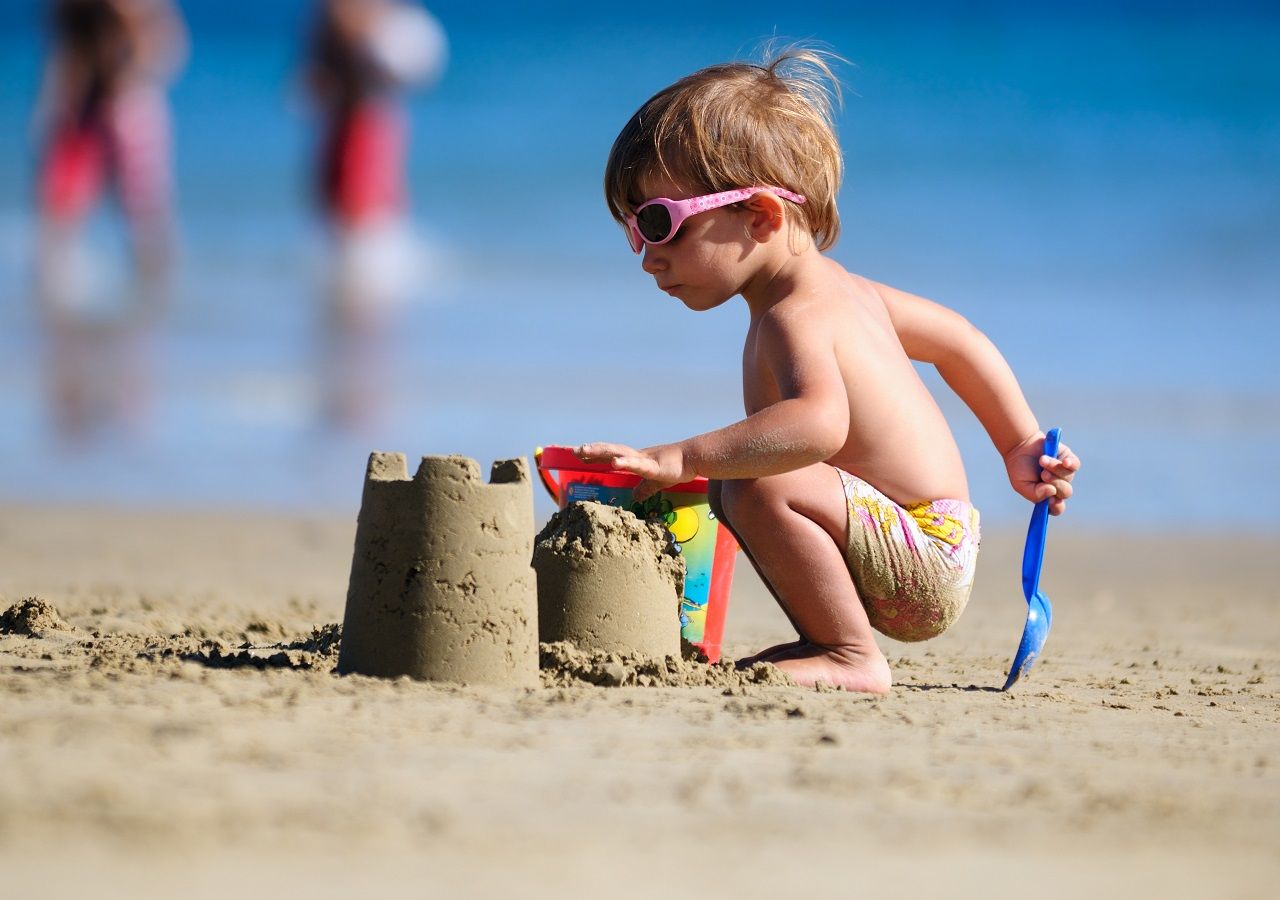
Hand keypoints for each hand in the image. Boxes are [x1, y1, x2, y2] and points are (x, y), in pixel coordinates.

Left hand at [576, 442, 691, 501]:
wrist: (693, 459)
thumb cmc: (675, 467)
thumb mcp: (656, 481)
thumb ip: (644, 488)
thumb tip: (636, 497)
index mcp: (635, 459)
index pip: (610, 455)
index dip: (595, 454)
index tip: (577, 454)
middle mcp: (636, 455)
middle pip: (609, 450)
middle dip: (592, 450)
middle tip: (574, 450)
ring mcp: (644, 459)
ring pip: (618, 452)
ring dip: (601, 451)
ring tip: (585, 450)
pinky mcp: (654, 466)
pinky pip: (638, 464)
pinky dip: (626, 462)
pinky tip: (615, 461)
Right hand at [1004, 432, 1079, 515]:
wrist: (1020, 446)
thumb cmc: (1020, 468)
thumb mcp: (1021, 485)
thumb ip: (1035, 494)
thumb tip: (1052, 491)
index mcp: (1047, 496)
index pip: (1057, 508)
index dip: (1056, 506)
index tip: (1051, 501)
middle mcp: (1058, 486)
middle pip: (1065, 492)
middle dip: (1055, 483)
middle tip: (1043, 475)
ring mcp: (1065, 473)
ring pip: (1068, 477)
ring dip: (1054, 469)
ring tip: (1042, 460)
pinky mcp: (1069, 460)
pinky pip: (1075, 465)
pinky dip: (1070, 464)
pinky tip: (1064, 462)